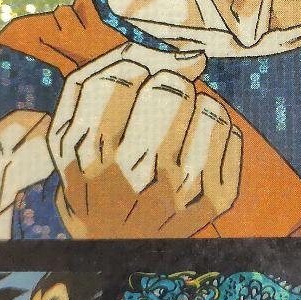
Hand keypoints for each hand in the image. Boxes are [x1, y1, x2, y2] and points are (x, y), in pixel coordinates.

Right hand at [47, 43, 241, 236]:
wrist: (114, 245)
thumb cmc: (93, 173)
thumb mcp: (70, 128)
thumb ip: (106, 74)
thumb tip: (189, 54)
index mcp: (87, 151)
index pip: (124, 75)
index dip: (133, 71)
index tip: (131, 87)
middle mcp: (134, 173)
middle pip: (171, 88)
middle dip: (166, 85)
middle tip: (157, 109)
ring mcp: (180, 189)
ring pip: (207, 106)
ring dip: (194, 107)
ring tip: (177, 130)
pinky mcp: (215, 198)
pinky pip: (231, 130)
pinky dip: (215, 130)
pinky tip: (194, 149)